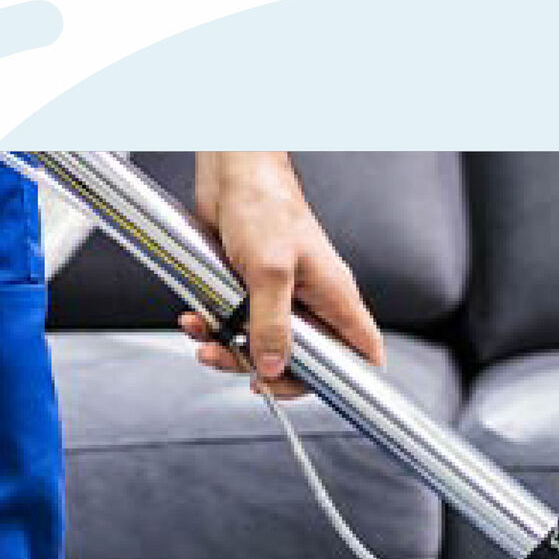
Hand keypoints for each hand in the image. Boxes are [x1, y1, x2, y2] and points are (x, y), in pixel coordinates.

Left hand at [179, 152, 384, 396]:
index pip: (361, 352)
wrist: (230, 170)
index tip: (309, 389)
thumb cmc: (263, 204)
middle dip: (266, 370)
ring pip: (263, 345)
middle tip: (237, 369)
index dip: (347, 379)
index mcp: (335, 298)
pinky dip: (214, 328)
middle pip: (304, 360)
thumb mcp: (269, 271)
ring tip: (205, 342)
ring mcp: (281, 296)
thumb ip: (271, 324)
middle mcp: (312, 301)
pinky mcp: (250, 288)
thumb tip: (272, 367)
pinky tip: (197, 320)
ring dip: (229, 350)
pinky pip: (236, 324)